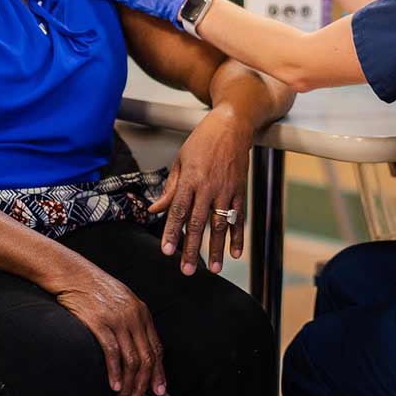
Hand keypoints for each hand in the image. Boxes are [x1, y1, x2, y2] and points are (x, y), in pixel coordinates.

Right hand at [52, 263, 166, 395]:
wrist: (73, 274)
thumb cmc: (95, 289)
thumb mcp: (122, 301)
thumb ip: (133, 322)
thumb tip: (138, 348)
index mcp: (142, 313)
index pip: (156, 348)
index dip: (158, 372)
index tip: (158, 390)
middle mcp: (134, 317)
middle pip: (146, 357)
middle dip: (145, 384)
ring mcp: (118, 320)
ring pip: (131, 359)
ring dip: (130, 383)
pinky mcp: (100, 323)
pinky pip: (112, 353)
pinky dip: (115, 372)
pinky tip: (114, 385)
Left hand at [153, 107, 252, 275]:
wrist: (233, 125)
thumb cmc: (202, 141)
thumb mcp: (180, 160)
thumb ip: (170, 188)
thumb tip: (155, 209)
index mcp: (189, 178)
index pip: (177, 211)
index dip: (171, 232)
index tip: (168, 252)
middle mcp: (207, 186)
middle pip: (197, 223)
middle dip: (192, 248)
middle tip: (187, 270)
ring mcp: (226, 189)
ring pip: (220, 224)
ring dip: (217, 248)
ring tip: (214, 269)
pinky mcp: (240, 190)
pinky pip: (238, 217)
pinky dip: (238, 235)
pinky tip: (235, 252)